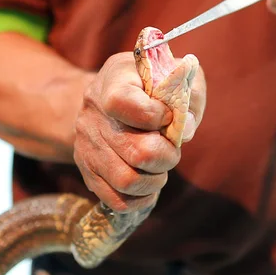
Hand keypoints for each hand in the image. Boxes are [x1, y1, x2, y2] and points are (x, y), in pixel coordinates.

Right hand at [73, 52, 205, 212]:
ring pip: (126, 181)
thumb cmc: (149, 86)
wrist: (104, 99)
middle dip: (166, 156)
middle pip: (136, 152)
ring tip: (159, 168)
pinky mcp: (87, 171)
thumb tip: (185, 129)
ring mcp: (86, 145)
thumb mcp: (173, 74)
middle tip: (171, 149)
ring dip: (154, 180)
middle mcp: (93, 113)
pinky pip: (116, 200)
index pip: (121, 103)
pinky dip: (140, 198)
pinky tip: (148, 184)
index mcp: (113, 81)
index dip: (154, 116)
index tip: (167, 116)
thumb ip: (188, 96)